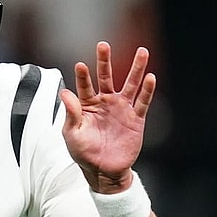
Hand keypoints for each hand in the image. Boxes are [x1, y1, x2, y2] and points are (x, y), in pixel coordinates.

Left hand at [60, 41, 155, 193]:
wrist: (103, 171)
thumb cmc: (84, 153)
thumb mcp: (72, 134)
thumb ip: (71, 113)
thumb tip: (65, 93)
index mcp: (87, 105)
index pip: (84, 86)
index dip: (83, 75)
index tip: (81, 65)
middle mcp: (105, 102)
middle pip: (106, 77)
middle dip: (105, 61)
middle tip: (104, 45)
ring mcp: (121, 109)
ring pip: (130, 84)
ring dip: (136, 68)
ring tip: (142, 51)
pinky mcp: (135, 119)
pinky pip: (143, 102)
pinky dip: (147, 90)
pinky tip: (151, 78)